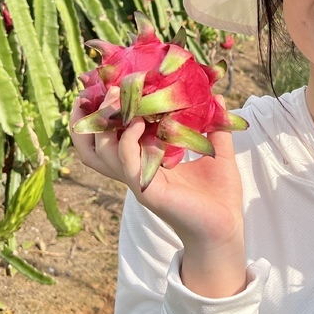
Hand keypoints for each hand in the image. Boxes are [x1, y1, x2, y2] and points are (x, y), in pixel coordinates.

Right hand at [69, 87, 247, 296]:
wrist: (226, 228)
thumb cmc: (219, 195)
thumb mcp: (216, 151)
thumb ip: (214, 124)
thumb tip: (217, 96)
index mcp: (144, 160)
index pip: (108, 136)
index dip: (99, 114)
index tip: (101, 86)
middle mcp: (134, 170)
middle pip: (91, 145)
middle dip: (87, 118)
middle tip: (95, 92)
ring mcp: (137, 181)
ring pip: (100, 153)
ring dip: (105, 123)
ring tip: (119, 98)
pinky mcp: (147, 190)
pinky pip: (126, 163)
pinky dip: (126, 140)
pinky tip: (137, 122)